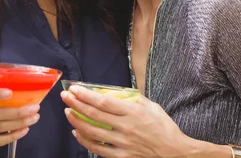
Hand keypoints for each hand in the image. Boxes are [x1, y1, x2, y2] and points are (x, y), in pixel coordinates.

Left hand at [61, 85, 196, 157]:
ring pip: (92, 132)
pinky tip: (77, 132)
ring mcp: (123, 143)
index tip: (74, 88)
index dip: (85, 95)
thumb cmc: (164, 128)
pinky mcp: (122, 157)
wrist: (175, 153)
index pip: (103, 102)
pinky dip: (84, 140)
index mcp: (133, 112)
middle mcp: (126, 127)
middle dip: (76, 104)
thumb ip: (132, 98)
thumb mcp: (151, 106)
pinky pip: (97, 149)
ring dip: (76, 121)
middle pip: (94, 115)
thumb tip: (113, 92)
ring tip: (68, 112)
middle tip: (65, 96)